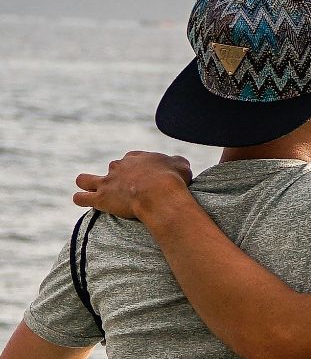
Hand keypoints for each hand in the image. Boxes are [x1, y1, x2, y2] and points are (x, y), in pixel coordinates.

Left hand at [73, 151, 194, 220]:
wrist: (159, 193)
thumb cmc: (172, 179)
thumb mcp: (181, 165)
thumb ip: (177, 162)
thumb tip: (178, 163)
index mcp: (137, 157)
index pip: (132, 159)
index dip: (137, 168)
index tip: (145, 179)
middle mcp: (119, 167)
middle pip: (113, 168)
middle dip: (118, 177)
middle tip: (129, 190)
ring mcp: (108, 182)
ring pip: (85, 180)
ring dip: (85, 184)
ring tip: (90, 191)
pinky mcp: (101, 198)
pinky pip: (82, 198)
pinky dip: (81, 199)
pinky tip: (83, 201)